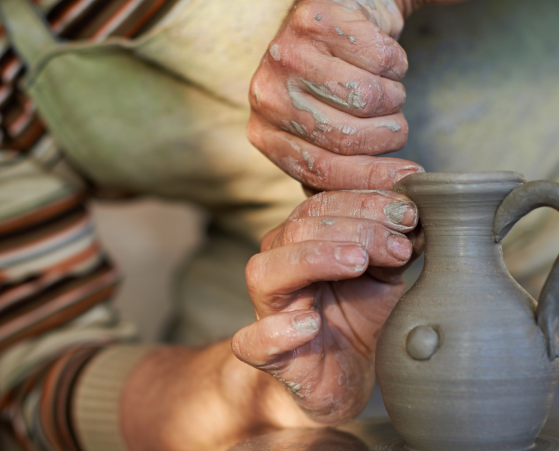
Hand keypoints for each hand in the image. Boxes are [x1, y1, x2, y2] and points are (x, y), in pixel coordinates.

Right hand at [231, 189, 421, 423]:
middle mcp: (279, 266)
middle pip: (298, 228)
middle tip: (398, 243)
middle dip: (354, 227)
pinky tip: (310, 324)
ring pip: (266, 272)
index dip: (364, 200)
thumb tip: (421, 214)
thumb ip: (394, 245)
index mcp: (302, 240)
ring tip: (358, 264)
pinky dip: (277, 331)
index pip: (321, 203)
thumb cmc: (360, 318)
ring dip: (315, 259)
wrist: (346, 376)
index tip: (408, 210)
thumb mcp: (386, 274)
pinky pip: (252, 342)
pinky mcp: (267, 355)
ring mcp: (268, 311)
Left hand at [248, 0, 463, 191]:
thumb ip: (333, 170)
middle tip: (396, 128)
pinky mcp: (313, 18)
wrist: (344, 17)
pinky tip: (379, 58)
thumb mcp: (321, 134)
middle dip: (386, 137)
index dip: (368, 180)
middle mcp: (265, 95)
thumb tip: (363, 211)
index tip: (405, 182)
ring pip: (366, 99)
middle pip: (344, 138)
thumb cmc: (335, 85)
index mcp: (264, 133)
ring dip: (392, 97)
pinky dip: (394, 61)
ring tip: (384, 91)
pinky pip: (380, 57)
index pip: (319, 170)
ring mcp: (284, 53)